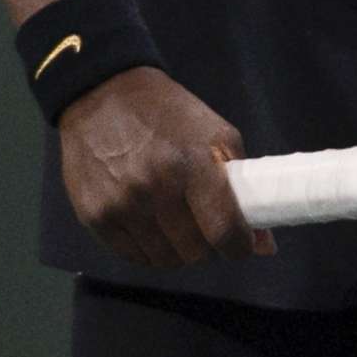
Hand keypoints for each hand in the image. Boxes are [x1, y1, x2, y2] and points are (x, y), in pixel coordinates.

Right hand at [58, 66, 274, 267]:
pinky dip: (150, 252)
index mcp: (193, 163)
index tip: (244, 246)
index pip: (223, 229)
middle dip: (210, 248)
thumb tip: (263, 244)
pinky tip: (156, 232)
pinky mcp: (93, 216)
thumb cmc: (169, 114)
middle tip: (210, 232)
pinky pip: (131, 256)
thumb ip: (242, 185)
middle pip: (194, 251)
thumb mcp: (216, 134)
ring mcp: (121, 204)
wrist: (103, 96)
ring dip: (180, 252)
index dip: (239, 247)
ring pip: (164, 259)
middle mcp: (155, 188)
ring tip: (183, 230)